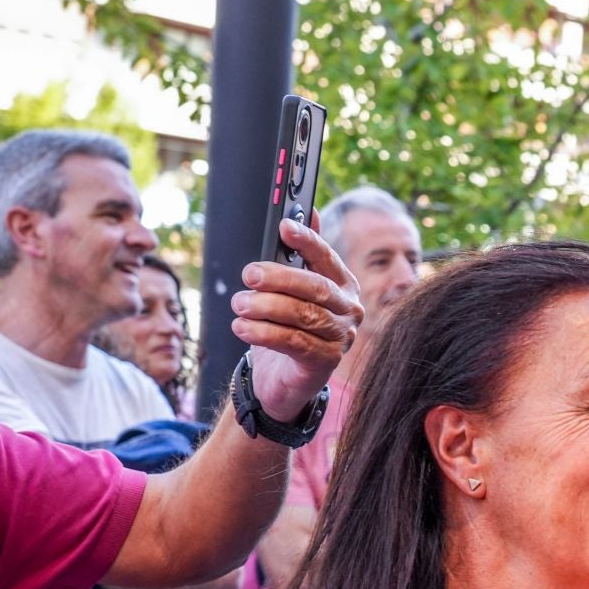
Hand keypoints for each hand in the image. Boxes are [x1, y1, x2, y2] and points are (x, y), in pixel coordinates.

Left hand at [233, 213, 361, 422]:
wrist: (285, 378)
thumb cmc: (288, 327)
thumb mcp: (292, 290)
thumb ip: (303, 254)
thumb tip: (308, 210)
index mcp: (344, 286)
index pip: (328, 258)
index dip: (307, 241)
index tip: (283, 227)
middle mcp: (349, 310)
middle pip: (315, 287)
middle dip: (278, 278)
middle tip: (249, 275)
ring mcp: (341, 338)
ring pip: (303, 314)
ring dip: (265, 307)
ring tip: (239, 304)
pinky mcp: (325, 362)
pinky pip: (294, 341)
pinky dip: (264, 332)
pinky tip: (242, 327)